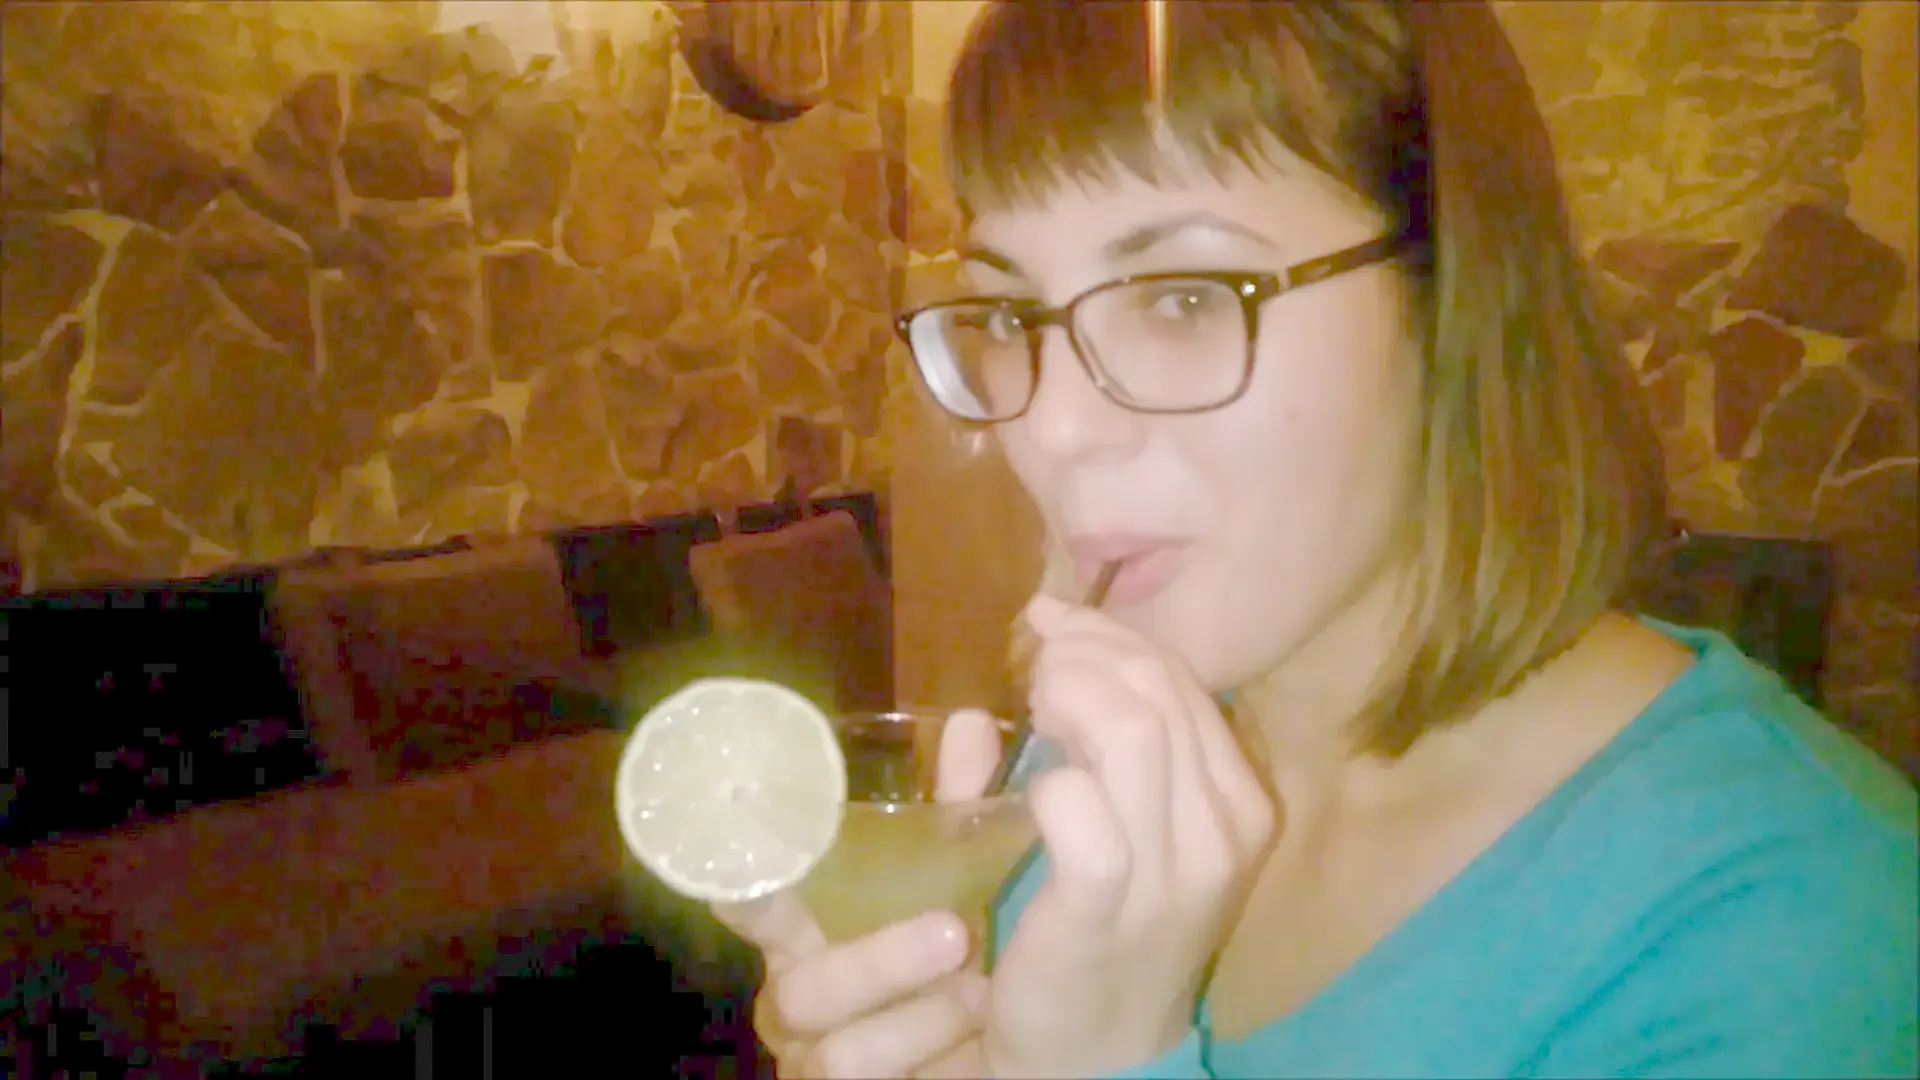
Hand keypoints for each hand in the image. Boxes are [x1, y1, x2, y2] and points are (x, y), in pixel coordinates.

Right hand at [712, 710, 1005, 1078]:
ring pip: (830, 1047)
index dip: (741, 889)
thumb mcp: (967, 877)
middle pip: (793, 988)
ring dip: (917, 1014)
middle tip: (954, 932)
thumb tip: (969, 722)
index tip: (753, 872)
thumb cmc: (969, 956)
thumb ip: (960, 810)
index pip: (753, 905)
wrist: (1022, 1056)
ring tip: (980, 987)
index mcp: (811, 930)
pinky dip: (921, 1052)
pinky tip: (972, 1034)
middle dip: (872, 961)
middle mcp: (803, 995)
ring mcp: (819, 1057)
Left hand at [984, 595, 1275, 1078]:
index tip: (1054, 619)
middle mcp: (1225, 829)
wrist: (1103, 1054)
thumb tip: (997, 694)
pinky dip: (1048, 782)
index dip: (1114, 636)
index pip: (1184, 684)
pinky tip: (1031, 788)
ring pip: (1131, 732)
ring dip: (1068, 697)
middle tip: (1037, 657)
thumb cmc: (1107, 931)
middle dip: (1087, 653)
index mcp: (1238, 801)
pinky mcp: (1108, 907)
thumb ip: (1075, 755)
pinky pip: (1083, 814)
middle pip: (1159, 691)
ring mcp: (1174, 871)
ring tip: (1032, 705)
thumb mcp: (1115, 831)